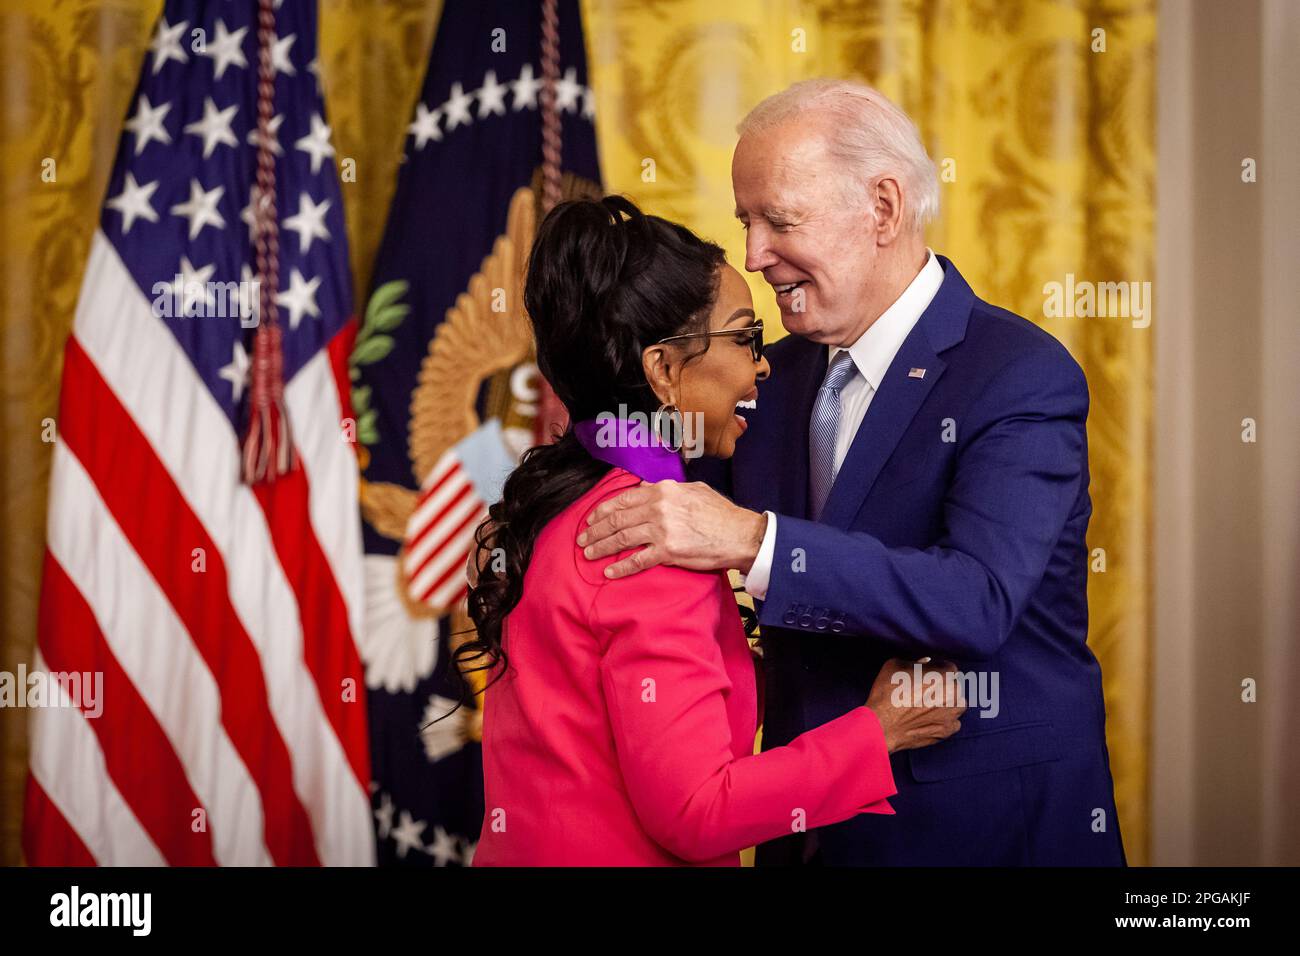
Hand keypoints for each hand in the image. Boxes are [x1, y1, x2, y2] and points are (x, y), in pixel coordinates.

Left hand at [576, 480, 766, 578]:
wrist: (740, 534)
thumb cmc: (720, 514)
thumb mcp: (693, 490)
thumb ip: (668, 488)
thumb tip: (646, 488)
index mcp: (663, 490)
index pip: (623, 499)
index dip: (602, 510)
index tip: (590, 519)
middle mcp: (659, 507)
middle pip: (617, 519)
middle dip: (595, 530)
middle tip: (582, 539)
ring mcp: (662, 530)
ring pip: (622, 538)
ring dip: (601, 547)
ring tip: (588, 553)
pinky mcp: (669, 552)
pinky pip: (638, 560)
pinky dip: (620, 567)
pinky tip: (609, 571)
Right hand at [866, 658, 966, 752]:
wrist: (882, 725)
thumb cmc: (887, 692)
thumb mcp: (895, 666)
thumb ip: (916, 662)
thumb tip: (926, 663)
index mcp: (944, 674)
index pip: (948, 667)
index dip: (936, 669)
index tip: (927, 675)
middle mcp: (954, 693)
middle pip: (954, 685)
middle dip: (943, 686)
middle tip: (925, 690)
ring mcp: (953, 714)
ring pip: (957, 704)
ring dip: (947, 703)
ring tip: (929, 705)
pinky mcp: (948, 730)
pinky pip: (953, 722)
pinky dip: (945, 720)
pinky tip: (930, 719)